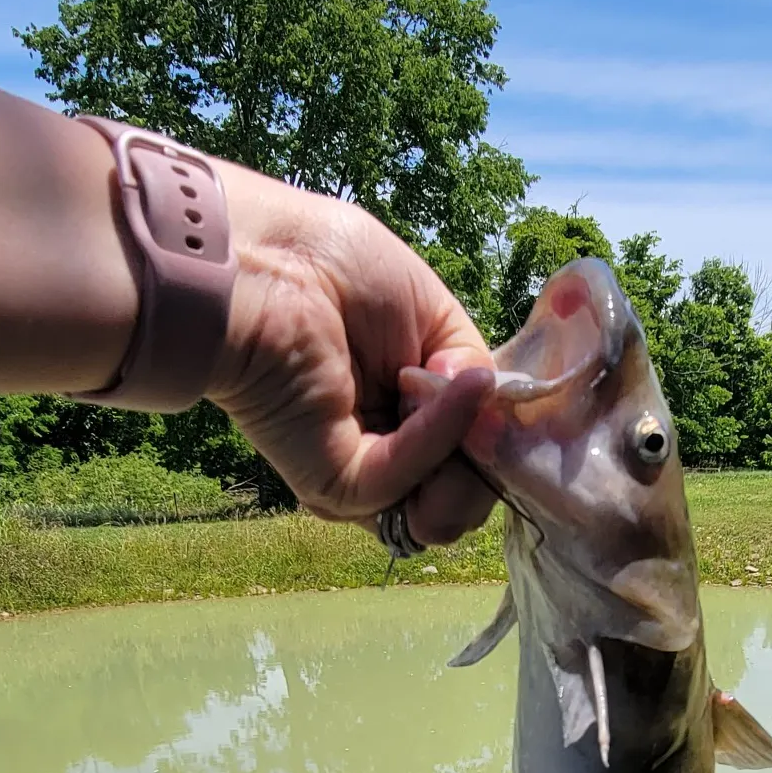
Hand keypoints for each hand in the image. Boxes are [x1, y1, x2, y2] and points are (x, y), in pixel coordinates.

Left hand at [210, 165, 497, 543]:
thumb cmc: (336, 267)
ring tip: (466, 410)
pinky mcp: (333, 481)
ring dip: (465, 468)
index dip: (498, 444)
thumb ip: (469, 376)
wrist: (262, 261)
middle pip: (460, 497)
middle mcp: (385, 448)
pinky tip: (440, 392)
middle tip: (491, 429)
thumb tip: (488, 417)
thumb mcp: (437, 318)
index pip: (472, 458)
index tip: (509, 416)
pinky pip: (399, 481)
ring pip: (436, 510)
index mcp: (408, 410)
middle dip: (488, 471)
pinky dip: (433, 441)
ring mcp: (359, 470)